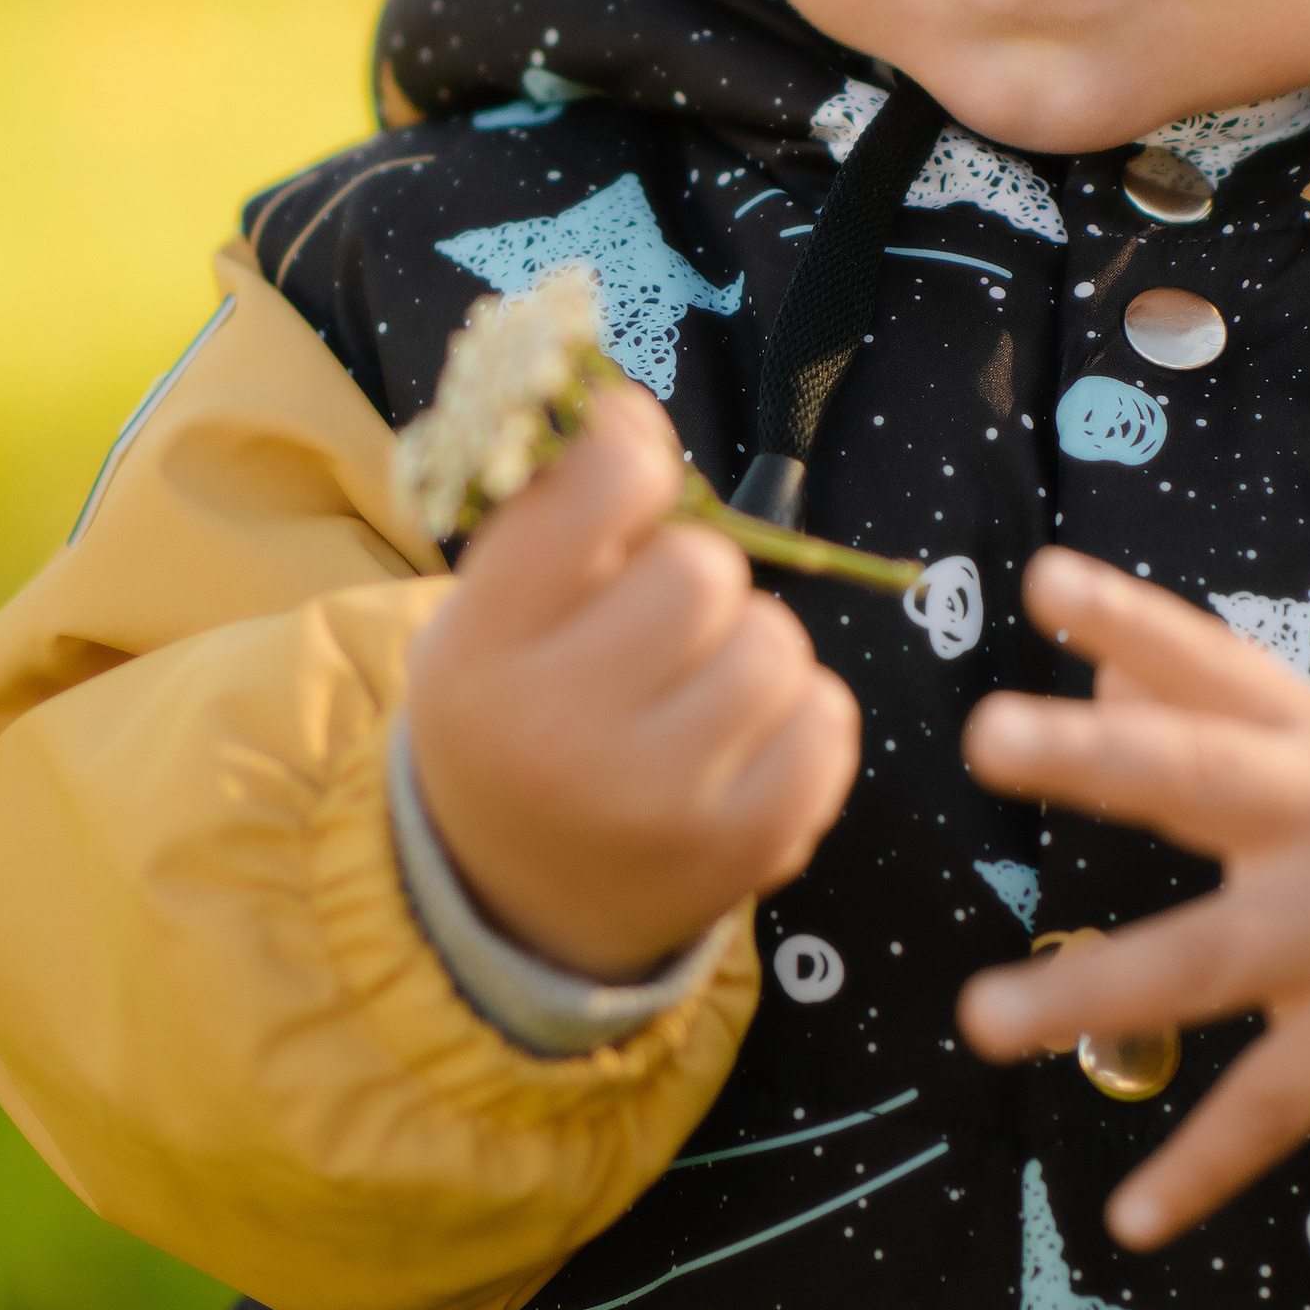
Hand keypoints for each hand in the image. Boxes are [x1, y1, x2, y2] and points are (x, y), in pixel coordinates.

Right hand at [404, 385, 859, 981]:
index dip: (631, 463)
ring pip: (776, 643)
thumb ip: (557, 503)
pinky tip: (740, 743)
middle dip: (696, 578)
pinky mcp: (745, 849)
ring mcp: (656, 802)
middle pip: (703, 571)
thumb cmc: (517, 712)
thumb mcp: (496, 609)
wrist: (517, 901)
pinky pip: (827, 719)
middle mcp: (558, 731)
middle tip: (661, 625)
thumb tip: (630, 409)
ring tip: (696, 691)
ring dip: (752, 647)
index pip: (602, 490)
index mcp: (481, 649)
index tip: (630, 486)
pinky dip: (800, 716)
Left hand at [956, 546, 1309, 1247]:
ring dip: (1090, 989)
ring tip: (982, 1016)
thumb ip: (1208, 698)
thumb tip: (1102, 658)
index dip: (1127, 618)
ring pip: (1202, 961)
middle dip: (1097, 757)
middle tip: (986, 733)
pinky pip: (1267, 1111)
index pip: (1208, 662)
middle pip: (1199, 776)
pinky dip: (1200, 1170)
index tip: (1042, 579)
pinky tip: (1127, 1221)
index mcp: (1306, 738)